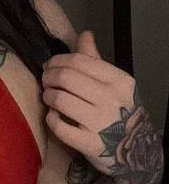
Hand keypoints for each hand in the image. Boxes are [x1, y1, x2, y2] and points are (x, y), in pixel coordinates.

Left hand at [42, 30, 163, 183]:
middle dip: (48, 76)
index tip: (50, 65)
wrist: (137, 150)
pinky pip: (59, 127)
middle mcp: (112, 100)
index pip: (79, 60)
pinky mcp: (90, 144)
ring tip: (49, 97)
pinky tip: (54, 115)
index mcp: (119, 80)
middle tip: (46, 81)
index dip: (57, 60)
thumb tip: (84, 34)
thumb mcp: (115, 84)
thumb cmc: (121, 112)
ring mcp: (101, 123)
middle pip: (66, 77)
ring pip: (60, 100)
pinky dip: (51, 118)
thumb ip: (95, 60)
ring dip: (48, 96)